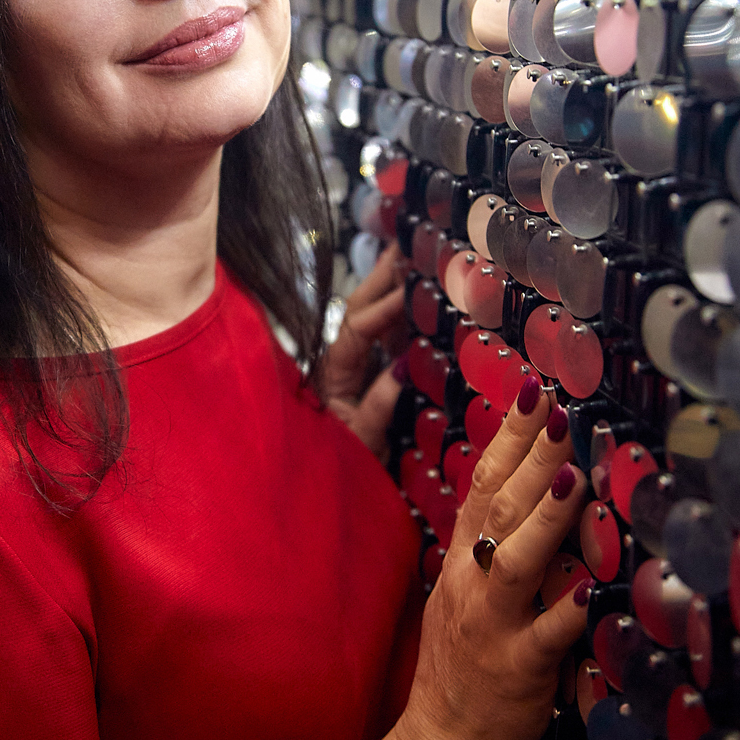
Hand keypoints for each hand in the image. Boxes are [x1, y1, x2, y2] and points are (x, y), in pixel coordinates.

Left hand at [321, 241, 408, 457]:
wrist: (321, 498)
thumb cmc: (338, 472)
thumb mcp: (363, 444)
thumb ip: (380, 405)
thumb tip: (402, 364)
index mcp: (332, 375)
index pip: (358, 328)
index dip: (385, 305)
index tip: (413, 285)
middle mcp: (338, 364)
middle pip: (359, 308)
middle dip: (383, 275)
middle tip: (408, 241)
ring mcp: (352, 370)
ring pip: (372, 320)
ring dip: (392, 288)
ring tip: (415, 255)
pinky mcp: (366, 380)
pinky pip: (384, 340)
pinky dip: (402, 316)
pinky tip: (418, 297)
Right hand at [398, 376, 587, 739]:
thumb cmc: (462, 664)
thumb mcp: (464, 590)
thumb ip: (492, 543)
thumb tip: (533, 487)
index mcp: (462, 560)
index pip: (482, 484)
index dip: (507, 438)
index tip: (533, 391)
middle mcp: (472, 583)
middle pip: (499, 509)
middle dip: (531, 456)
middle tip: (559, 409)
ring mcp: (492, 625)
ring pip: (516, 561)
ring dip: (546, 518)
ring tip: (574, 476)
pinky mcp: (516, 668)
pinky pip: (545, 636)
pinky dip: (569, 610)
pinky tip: (595, 587)